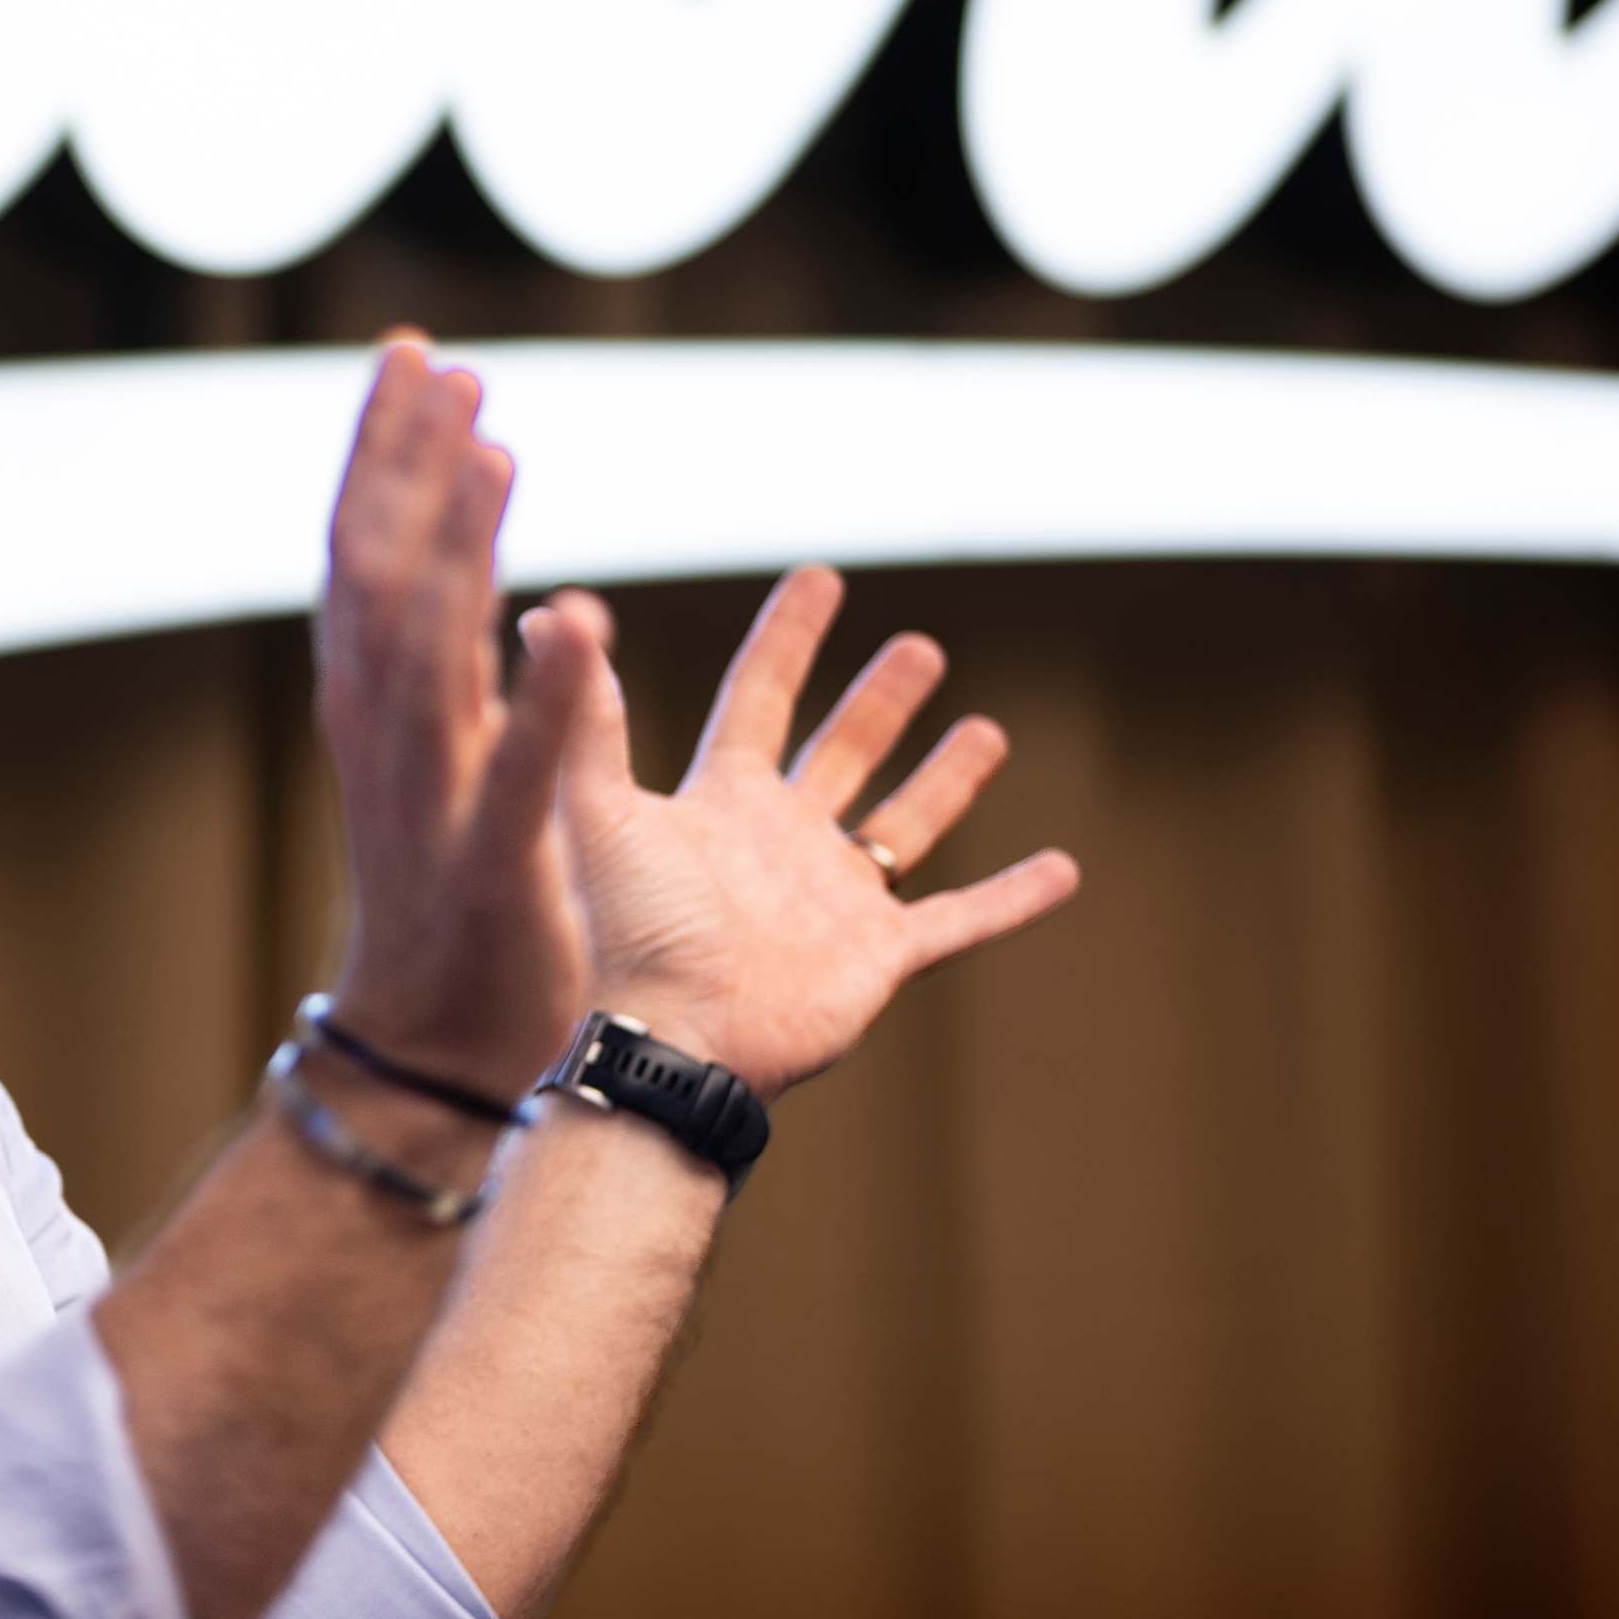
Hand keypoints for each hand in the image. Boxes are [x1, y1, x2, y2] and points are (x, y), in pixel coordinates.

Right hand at [314, 342, 603, 1096]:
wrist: (430, 1043)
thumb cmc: (445, 888)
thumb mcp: (437, 749)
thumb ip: (442, 651)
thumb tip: (456, 548)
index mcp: (373, 698)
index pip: (366, 545)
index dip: (385, 448)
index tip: (416, 354)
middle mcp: (383, 731)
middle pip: (379, 572)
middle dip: (407, 462)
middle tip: (439, 364)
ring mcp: (428, 795)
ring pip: (430, 648)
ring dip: (458, 545)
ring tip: (490, 448)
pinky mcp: (489, 861)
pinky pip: (516, 767)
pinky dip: (541, 692)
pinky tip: (571, 617)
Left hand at [552, 568, 1079, 1100]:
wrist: (679, 1041)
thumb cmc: (637, 932)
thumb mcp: (602, 808)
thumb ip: (587, 716)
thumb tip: (555, 609)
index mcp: (723, 801)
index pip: (761, 696)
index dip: (789, 638)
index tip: (822, 577)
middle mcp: (783, 842)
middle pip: (841, 752)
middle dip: (879, 701)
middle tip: (920, 646)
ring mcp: (837, 900)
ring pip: (903, 824)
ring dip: (946, 779)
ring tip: (987, 729)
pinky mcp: (882, 956)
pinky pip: (962, 919)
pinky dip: (1014, 897)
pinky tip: (1064, 868)